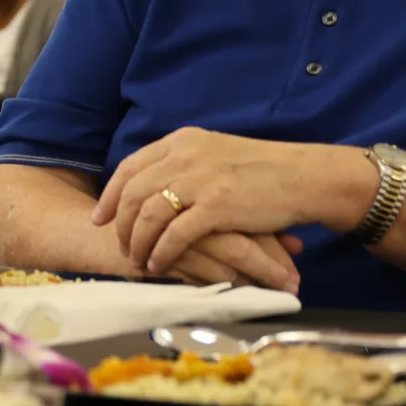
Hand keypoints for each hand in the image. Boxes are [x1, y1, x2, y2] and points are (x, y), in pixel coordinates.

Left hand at [92, 129, 363, 283]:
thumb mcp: (215, 153)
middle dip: (120, 224)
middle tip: (120, 246)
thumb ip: (183, 163)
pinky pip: (174, 235)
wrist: (305, 176)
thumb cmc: (263, 169)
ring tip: (138, 260)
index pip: (130, 167)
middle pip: (133, 193)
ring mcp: (199, 180)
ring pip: (148, 216)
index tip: (101, 218)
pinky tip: (158, 265)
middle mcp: (185, 156)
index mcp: (182, 141)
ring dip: (138, 242)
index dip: (111, 195)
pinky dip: (161, 253)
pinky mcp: (216, 207)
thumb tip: (151, 187)